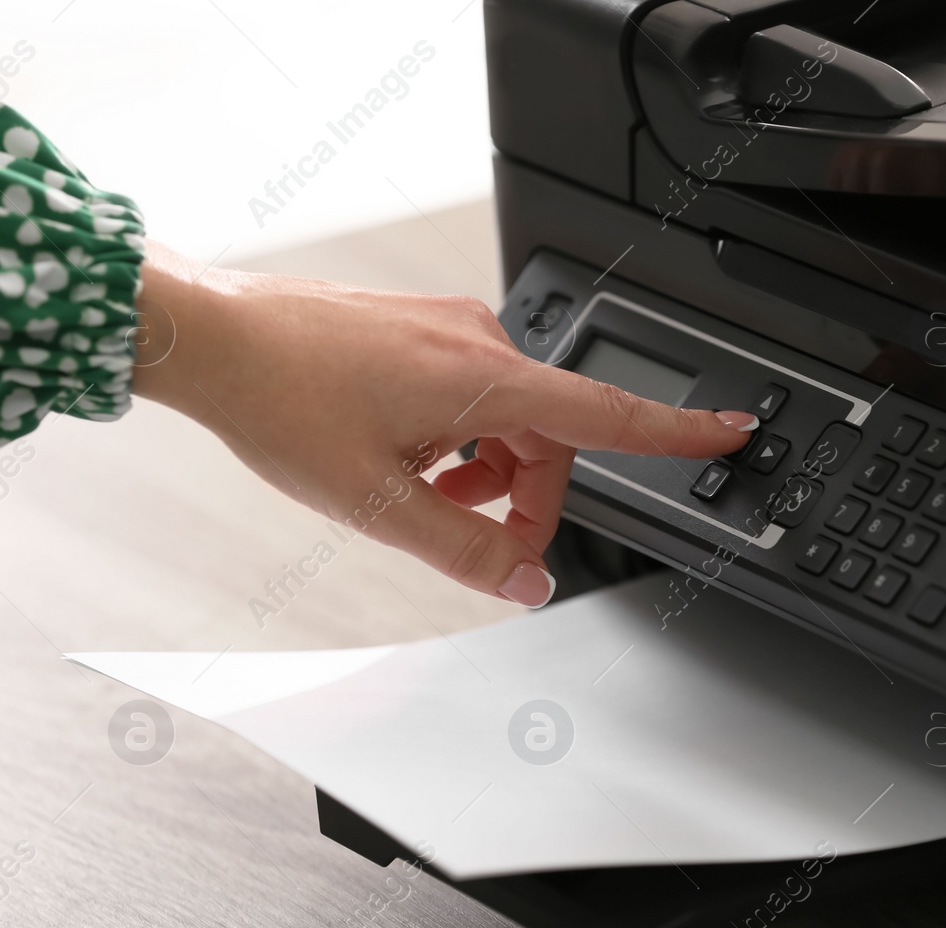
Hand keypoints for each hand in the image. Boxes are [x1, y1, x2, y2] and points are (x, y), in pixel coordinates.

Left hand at [130, 242, 757, 606]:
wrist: (214, 338)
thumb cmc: (280, 400)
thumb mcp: (375, 501)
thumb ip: (462, 549)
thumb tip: (525, 580)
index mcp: (484, 381)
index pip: (608, 414)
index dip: (679, 431)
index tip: (732, 429)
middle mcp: (480, 342)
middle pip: (552, 439)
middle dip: (521, 500)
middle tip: (466, 538)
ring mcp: (453, 330)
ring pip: (512, 422)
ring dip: (485, 472)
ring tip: (417, 491)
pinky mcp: (428, 329)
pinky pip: (477, 395)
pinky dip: (461, 439)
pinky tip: (408, 455)